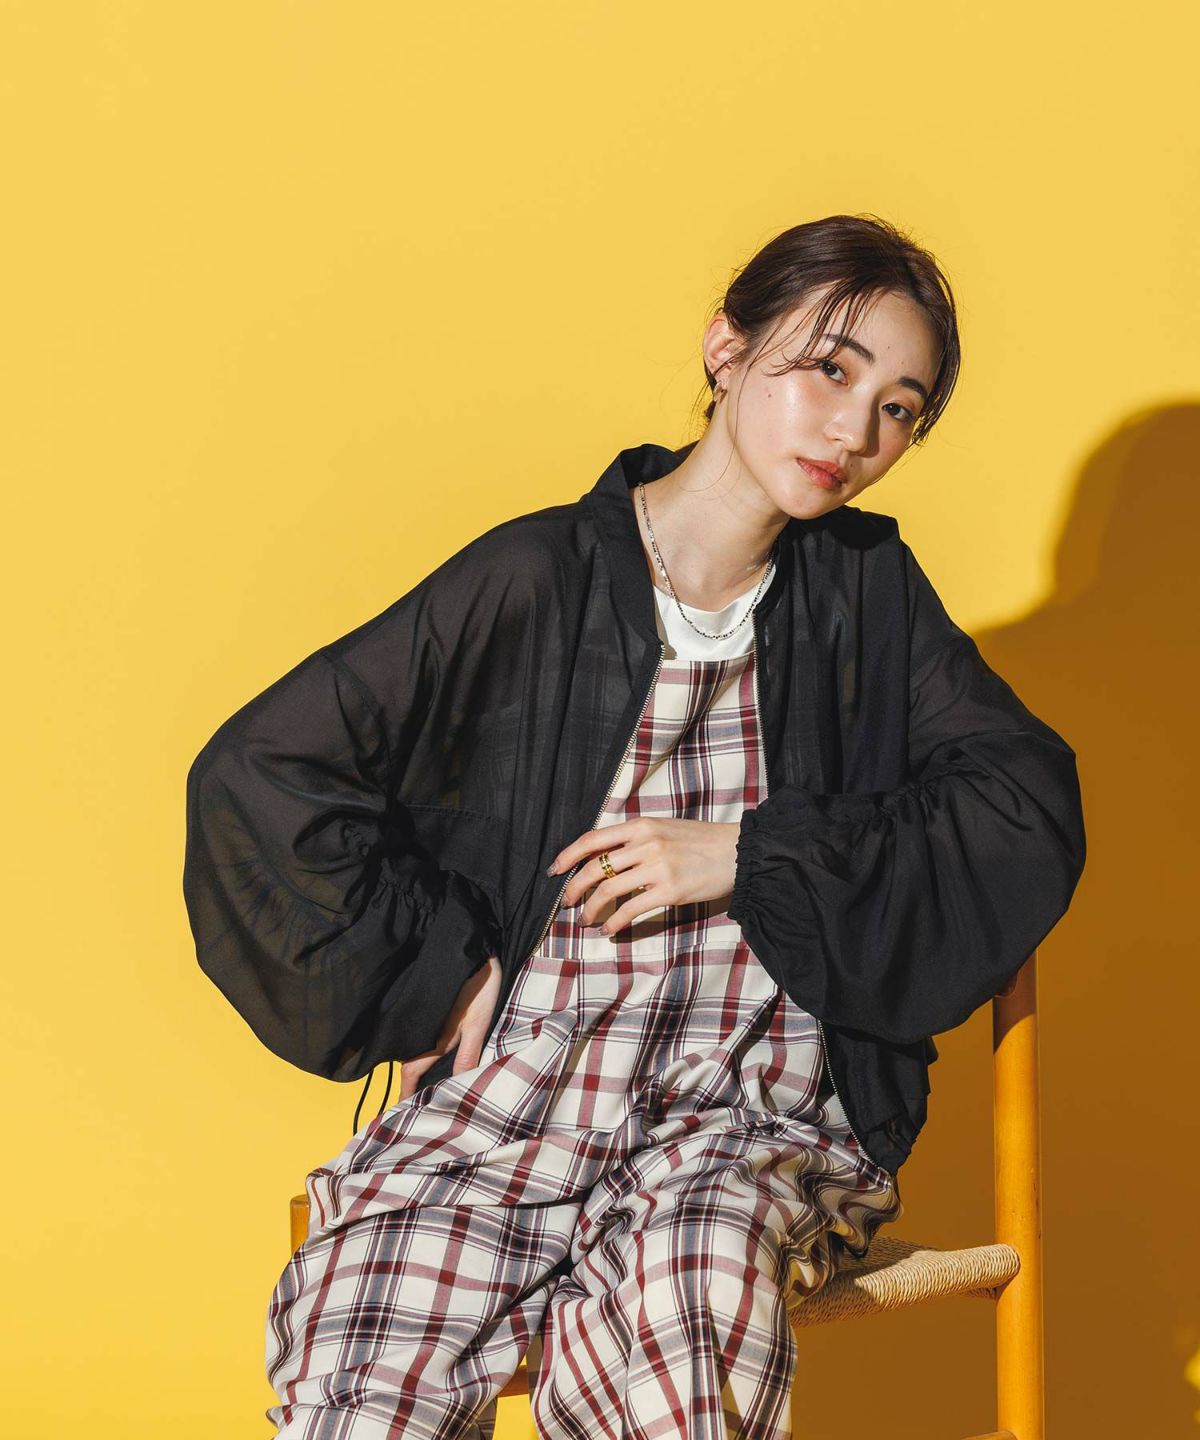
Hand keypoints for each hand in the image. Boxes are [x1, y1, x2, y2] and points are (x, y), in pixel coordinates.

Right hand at [398, 954, 501, 1098]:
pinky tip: (438, 1062)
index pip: (410, 1073)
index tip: (399, 1114)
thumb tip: (457, 1087)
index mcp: (433, 1038)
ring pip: (418, 1051)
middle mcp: (426, 1030)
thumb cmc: (480, 987)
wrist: (477, 951)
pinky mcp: (436, 1010)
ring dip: (419, 1071)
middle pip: (410, 1065)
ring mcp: (429, 1020)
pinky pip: (425, 1038)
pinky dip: (426, 1054)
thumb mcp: (479, 1023)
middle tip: (414, 1109)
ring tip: (426, 1091)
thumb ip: (468, 1055)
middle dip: (410, 1086)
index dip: (405, 1093)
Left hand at [548, 818, 740, 934]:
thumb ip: (636, 840)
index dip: (567, 855)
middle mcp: (644, 843)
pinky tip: (608, 929)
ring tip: (585, 920)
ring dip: (590, 909)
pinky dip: (613, 922)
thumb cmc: (700, 842)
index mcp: (640, 826)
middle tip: (566, 903)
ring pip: (607, 890)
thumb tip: (606, 858)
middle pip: (594, 867)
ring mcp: (656, 867)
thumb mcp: (664, 829)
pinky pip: (630, 909)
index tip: (555, 871)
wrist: (736, 852)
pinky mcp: (669, 890)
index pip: (592, 839)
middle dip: (573, 888)